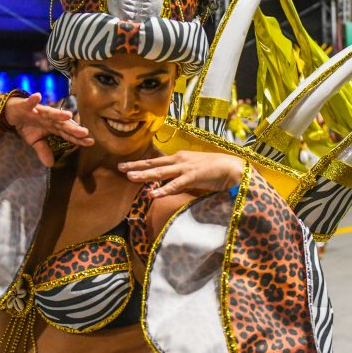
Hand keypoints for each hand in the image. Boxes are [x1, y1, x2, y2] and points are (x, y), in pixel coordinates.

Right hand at [4, 93, 92, 166]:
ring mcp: (39, 111)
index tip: (90, 142)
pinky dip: (33, 100)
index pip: (68, 134)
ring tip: (68, 115)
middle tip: (84, 132)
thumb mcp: (35, 142)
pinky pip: (30, 103)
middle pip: (63, 124)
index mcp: (53, 127)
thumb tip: (50, 165)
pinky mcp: (27, 105)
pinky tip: (37, 96)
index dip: (78, 138)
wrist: (13, 112)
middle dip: (73, 128)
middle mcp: (50, 118)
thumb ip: (43, 151)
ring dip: (58, 113)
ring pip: (50, 112)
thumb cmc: (28, 125)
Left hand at [119, 151, 243, 197]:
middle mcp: (179, 160)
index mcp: (179, 158)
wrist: (232, 168)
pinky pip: (175, 185)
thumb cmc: (215, 170)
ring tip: (130, 177)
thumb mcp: (193, 171)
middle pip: (154, 163)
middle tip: (119, 168)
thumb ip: (180, 177)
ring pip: (160, 172)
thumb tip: (169, 184)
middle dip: (136, 166)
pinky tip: (153, 194)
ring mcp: (185, 168)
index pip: (156, 160)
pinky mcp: (193, 177)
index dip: (140, 163)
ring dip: (144, 175)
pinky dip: (163, 189)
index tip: (126, 165)